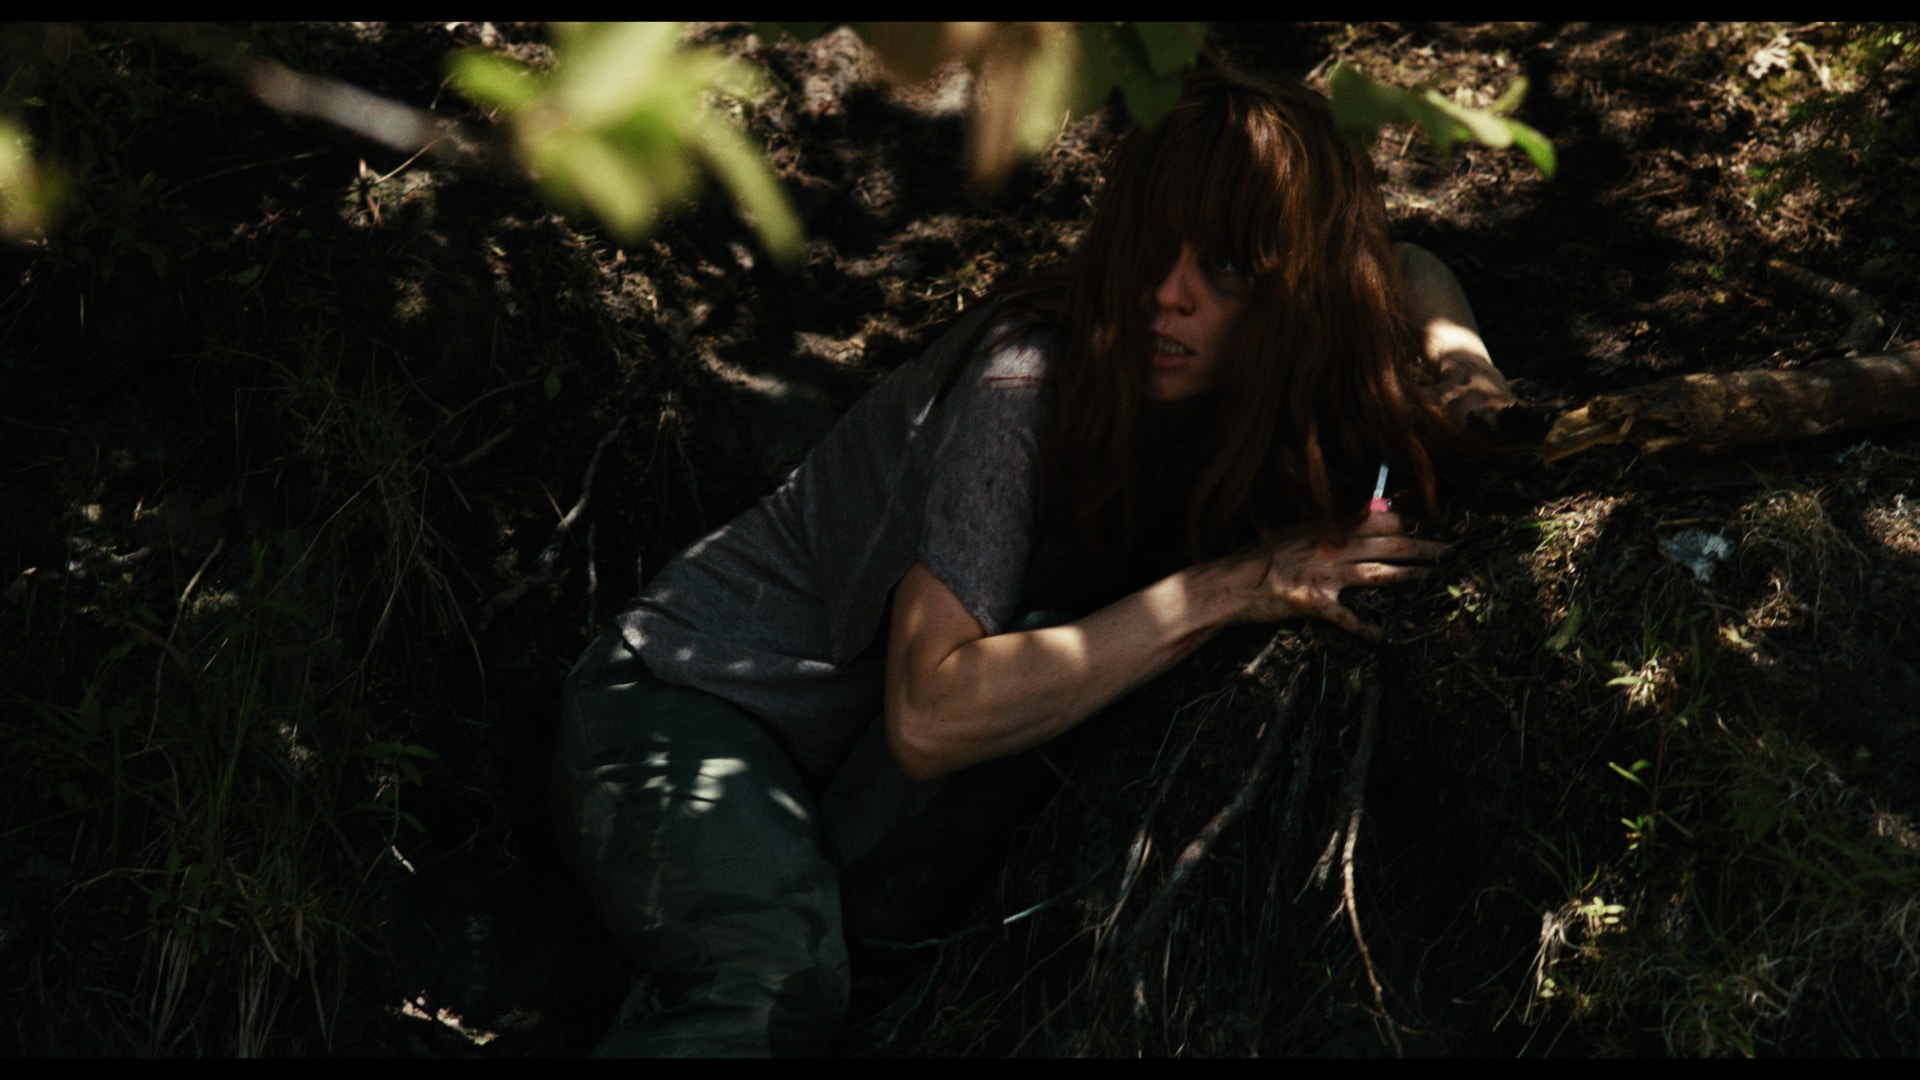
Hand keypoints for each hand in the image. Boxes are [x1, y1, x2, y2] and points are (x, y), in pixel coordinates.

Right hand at [1233, 510, 1446, 641]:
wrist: (1228, 583)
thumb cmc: (1262, 557)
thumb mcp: (1295, 530)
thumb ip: (1329, 524)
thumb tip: (1365, 511)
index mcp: (1326, 528)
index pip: (1376, 518)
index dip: (1403, 522)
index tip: (1421, 528)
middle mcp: (1329, 547)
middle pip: (1387, 544)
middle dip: (1422, 547)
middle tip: (1450, 553)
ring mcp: (1322, 575)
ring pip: (1376, 573)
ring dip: (1408, 577)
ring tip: (1433, 580)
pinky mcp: (1311, 603)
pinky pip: (1345, 617)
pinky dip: (1366, 628)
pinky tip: (1384, 637)